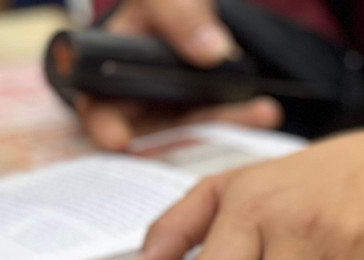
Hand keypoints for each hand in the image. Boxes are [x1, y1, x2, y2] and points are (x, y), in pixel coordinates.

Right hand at [76, 0, 282, 149]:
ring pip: (193, 134)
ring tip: (261, 114)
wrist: (186, 12)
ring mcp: (168, 118)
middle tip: (209, 142)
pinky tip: (265, 112)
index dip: (105, 130)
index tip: (119, 141)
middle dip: (182, 141)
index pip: (98, 112)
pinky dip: (241, 121)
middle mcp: (135, 108)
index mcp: (106, 79)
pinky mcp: (199, 119)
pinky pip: (218, 127)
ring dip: (226, 127)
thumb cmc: (161, 6)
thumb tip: (210, 52)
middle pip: (152, 138)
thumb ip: (178, 16)